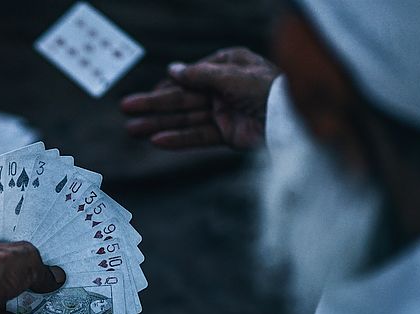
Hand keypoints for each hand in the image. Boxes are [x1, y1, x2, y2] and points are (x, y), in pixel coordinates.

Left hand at [0, 218, 65, 313]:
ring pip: (9, 294)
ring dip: (33, 300)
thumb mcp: (25, 258)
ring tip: (59, 300)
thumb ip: (41, 267)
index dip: (20, 234)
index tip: (42, 240)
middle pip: (7, 264)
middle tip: (55, 271)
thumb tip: (54, 277)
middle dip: (30, 271)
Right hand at [120, 47, 279, 149]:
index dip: (165, 86)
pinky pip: (198, 136)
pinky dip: (178, 140)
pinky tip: (157, 141)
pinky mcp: (228, 135)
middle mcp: (223, 89)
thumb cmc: (268, 90)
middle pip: (182, 98)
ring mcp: (224, 113)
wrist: (294, 122)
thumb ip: (199, 75)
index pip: (189, 77)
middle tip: (126, 110)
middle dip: (153, 105)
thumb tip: (172, 70)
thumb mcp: (231, 76)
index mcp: (227, 66)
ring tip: (132, 130)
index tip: (145, 95)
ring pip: (185, 118)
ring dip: (158, 124)